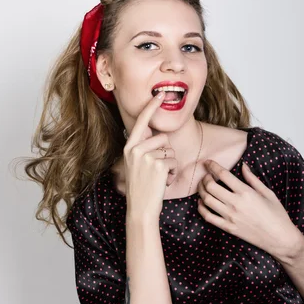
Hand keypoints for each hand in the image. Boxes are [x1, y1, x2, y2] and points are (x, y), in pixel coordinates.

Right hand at [122, 91, 178, 215]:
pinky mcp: (158, 164)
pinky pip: (174, 160)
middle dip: (165, 153)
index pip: (141, 122)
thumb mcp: (136, 164)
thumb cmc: (141, 187)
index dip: (151, 107)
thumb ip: (143, 148)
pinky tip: (163, 181)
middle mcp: (135, 149)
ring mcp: (146, 156)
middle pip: (162, 138)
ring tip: (158, 177)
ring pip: (170, 150)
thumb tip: (155, 134)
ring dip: (170, 164)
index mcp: (129, 147)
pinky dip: (173, 172)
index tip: (160, 95)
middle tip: (155, 170)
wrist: (140, 208)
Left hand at [196, 159, 302, 258]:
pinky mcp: (228, 228)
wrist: (279, 238)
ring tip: (203, 187)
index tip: (208, 162)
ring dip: (201, 191)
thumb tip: (243, 165)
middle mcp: (235, 203)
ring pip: (206, 200)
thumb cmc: (277, 215)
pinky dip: (201, 208)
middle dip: (205, 178)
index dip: (212, 166)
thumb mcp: (267, 193)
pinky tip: (201, 202)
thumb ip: (252, 178)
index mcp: (246, 192)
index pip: (223, 175)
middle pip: (211, 186)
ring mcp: (230, 217)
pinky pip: (208, 217)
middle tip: (206, 176)